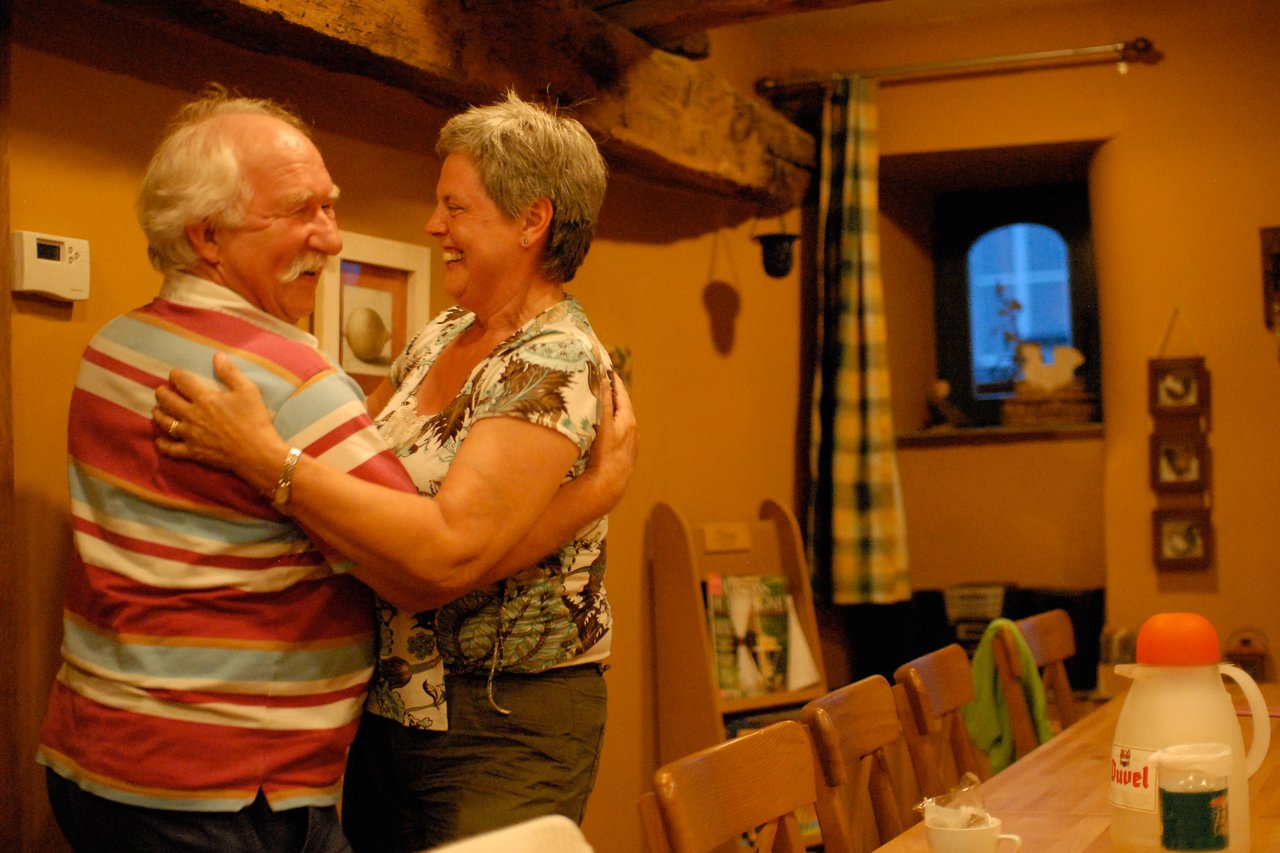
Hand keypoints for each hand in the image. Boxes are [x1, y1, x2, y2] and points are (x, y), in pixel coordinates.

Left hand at [153, 352, 289, 492]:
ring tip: (157, 410)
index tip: (174, 373)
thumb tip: (217, 356)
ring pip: (165, 422)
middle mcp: (192, 415)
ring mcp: (190, 435)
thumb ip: (230, 372)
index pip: (183, 382)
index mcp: (205, 399)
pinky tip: (159, 440)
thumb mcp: (248, 390)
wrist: (257, 452)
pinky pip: (171, 448)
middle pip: (168, 401)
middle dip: (161, 393)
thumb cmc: (255, 420)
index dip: (176, 375)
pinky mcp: (193, 451)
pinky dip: (162, 444)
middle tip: (161, 390)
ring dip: (158, 414)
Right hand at [584, 373, 637, 506]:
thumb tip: (604, 379)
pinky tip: (601, 427)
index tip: (605, 367)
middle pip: (620, 405)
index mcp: (628, 419)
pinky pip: (616, 432)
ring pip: (618, 419)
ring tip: (598, 400)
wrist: (607, 486)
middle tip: (599, 380)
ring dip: (610, 409)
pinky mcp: (623, 454)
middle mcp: (632, 429)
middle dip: (611, 393)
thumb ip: (604, 402)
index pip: (621, 392)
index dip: (612, 379)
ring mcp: (629, 442)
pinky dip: (610, 424)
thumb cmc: (603, 454)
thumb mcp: (602, 424)